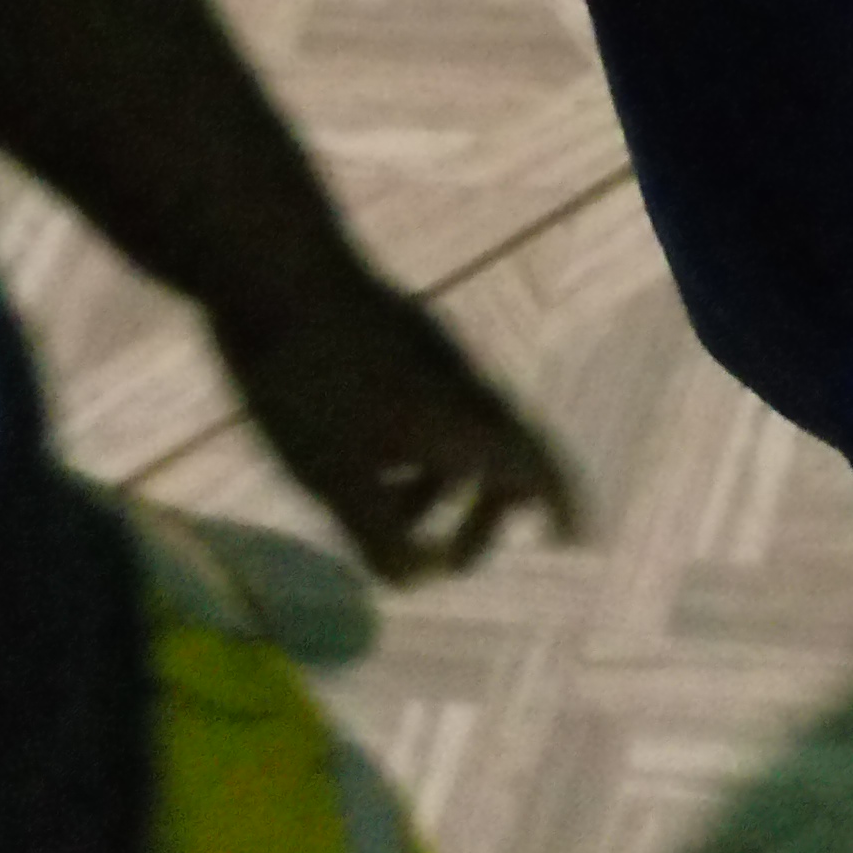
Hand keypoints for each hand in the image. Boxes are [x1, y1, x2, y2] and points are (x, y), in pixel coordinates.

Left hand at [219, 265, 583, 583]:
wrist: (280, 272)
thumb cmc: (312, 386)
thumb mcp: (339, 481)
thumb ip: (384, 538)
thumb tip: (421, 579)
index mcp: (464, 422)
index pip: (535, 467)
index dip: (560, 505)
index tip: (572, 540)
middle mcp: (462, 385)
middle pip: (502, 453)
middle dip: (485, 513)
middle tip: (454, 560)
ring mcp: (430, 356)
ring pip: (458, 431)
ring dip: (440, 487)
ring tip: (388, 521)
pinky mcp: (394, 341)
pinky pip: (428, 409)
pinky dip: (414, 454)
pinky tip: (361, 465)